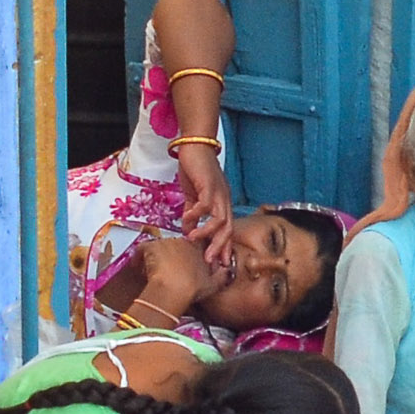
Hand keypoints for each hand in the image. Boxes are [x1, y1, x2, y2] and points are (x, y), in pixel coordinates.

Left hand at [134, 235, 219, 322]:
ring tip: (152, 273)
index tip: (182, 267)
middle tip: (166, 272)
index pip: (192, 246)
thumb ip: (222, 276)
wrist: (175, 288)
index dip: (186, 257)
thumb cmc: (193, 288)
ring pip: (159, 248)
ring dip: (155, 259)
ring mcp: (166, 242)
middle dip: (170, 258)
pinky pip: (141, 250)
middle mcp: (183, 241)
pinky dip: (138, 258)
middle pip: (174, 246)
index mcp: (198, 248)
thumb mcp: (214, 284)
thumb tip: (227, 271)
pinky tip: (138, 268)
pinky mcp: (150, 246)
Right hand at [172, 141, 234, 266]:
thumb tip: (186, 230)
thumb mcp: (192, 197)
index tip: (220, 266)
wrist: (195, 146)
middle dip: (220, 248)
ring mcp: (218, 194)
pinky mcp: (209, 186)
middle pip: (228, 230)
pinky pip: (206, 205)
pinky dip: (197, 214)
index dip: (224, 248)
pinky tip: (187, 218)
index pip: (227, 231)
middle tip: (210, 262)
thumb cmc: (195, 171)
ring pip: (220, 220)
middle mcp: (224, 202)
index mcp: (221, 206)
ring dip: (207, 232)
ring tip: (193, 239)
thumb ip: (191, 214)